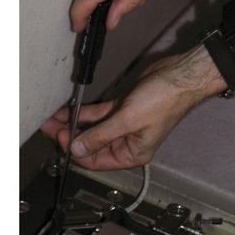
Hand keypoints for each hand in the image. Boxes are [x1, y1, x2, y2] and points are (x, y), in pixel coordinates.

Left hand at [40, 52, 218, 169]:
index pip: (95, 160)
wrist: (182, 75)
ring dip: (75, 123)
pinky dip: (86, 112)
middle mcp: (128, 142)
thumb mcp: (129, 120)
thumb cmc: (165, 100)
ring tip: (56, 118)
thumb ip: (100, 136)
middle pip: (92, 144)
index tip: (61, 136)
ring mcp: (125, 124)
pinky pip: (101, 114)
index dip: (75, 150)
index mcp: (132, 154)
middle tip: (52, 127)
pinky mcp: (125, 106)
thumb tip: (76, 149)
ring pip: (94, 128)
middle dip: (71, 137)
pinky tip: (72, 109)